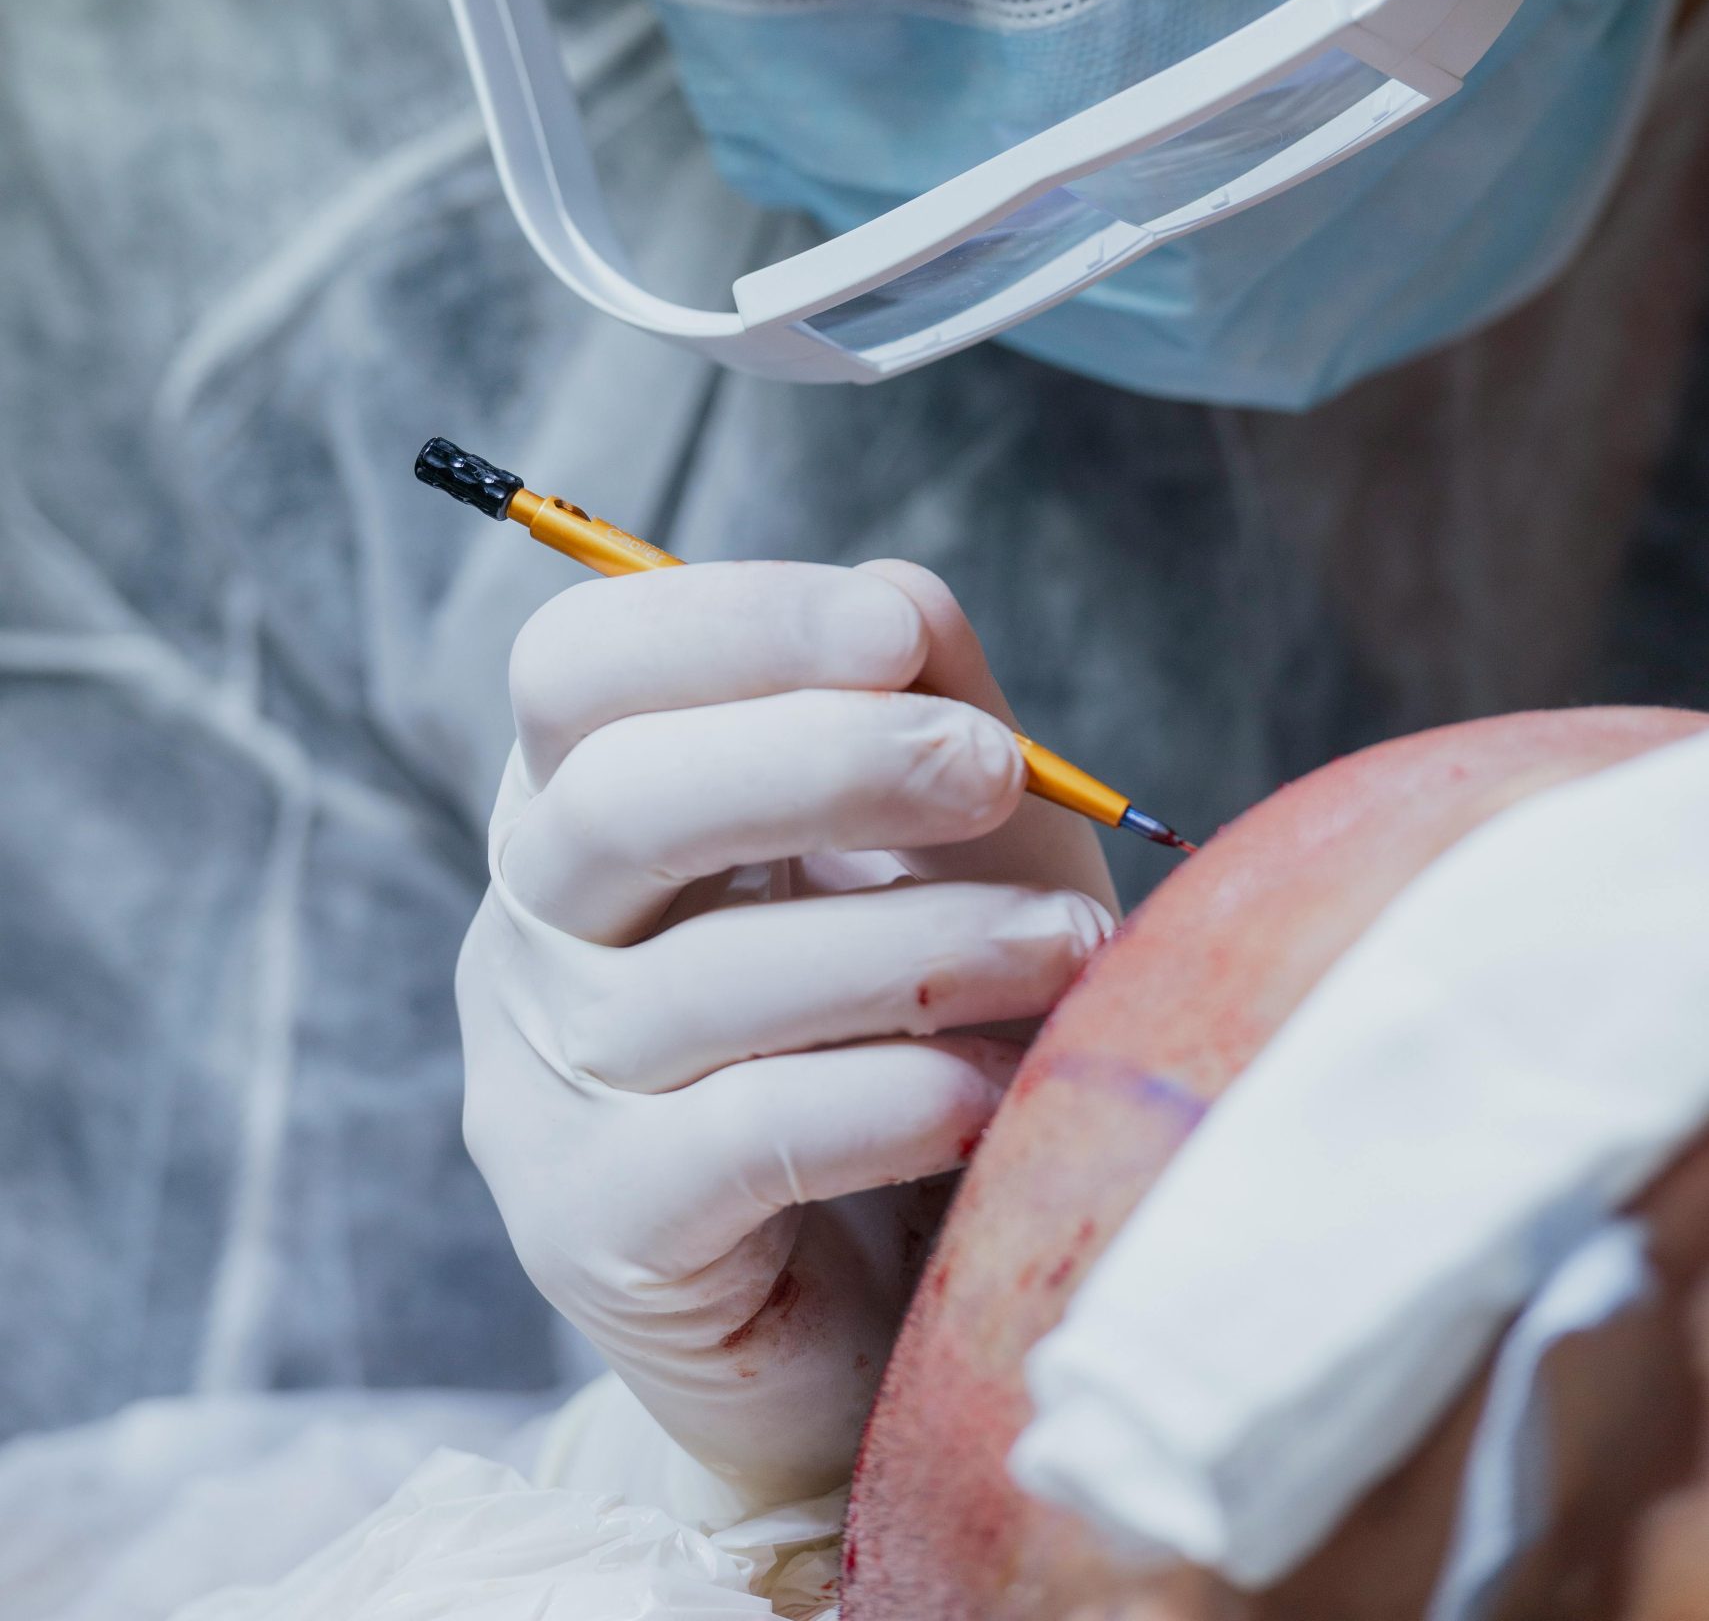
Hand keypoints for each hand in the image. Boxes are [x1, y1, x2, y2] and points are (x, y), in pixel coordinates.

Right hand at [456, 556, 1115, 1510]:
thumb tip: (899, 594)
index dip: (726, 627)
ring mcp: (542, 1086)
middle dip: (823, 763)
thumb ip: (922, 714)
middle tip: (991, 770)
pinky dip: (885, 1099)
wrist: (892, 1309)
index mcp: (588, 801)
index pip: (576, 667)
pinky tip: (992, 1097)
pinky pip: (734, 1140)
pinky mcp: (595, 1234)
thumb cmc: (921, 1031)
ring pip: (696, 981)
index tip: (892, 633)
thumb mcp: (948, 851)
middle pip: (615, 801)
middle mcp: (532, 929)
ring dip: (913, 945)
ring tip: (1065, 948)